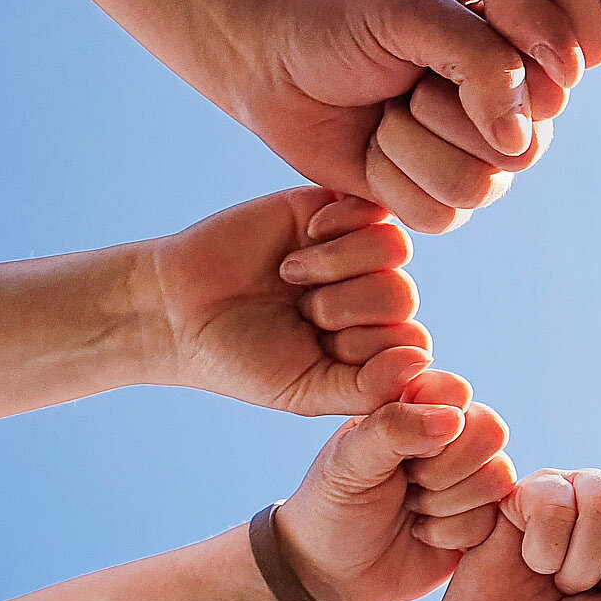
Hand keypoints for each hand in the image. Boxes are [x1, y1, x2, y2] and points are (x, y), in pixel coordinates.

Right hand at [145, 188, 430, 413]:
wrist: (178, 307)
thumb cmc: (242, 358)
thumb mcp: (304, 392)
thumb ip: (367, 388)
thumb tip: (421, 362)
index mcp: (374, 345)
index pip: (412, 344)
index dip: (365, 347)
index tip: (317, 349)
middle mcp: (373, 298)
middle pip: (402, 295)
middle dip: (343, 307)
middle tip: (298, 309)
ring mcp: (358, 253)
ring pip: (395, 248)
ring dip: (337, 264)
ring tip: (291, 274)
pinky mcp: (338, 210)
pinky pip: (374, 208)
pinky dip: (338, 224)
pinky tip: (304, 235)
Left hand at [240, 0, 558, 234]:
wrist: (270, 59)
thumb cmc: (343, 23)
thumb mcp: (413, 16)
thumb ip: (483, 64)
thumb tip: (518, 144)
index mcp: (517, 56)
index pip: (544, 101)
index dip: (485, 89)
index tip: (436, 56)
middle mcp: (508, 114)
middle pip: (513, 157)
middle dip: (436, 119)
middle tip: (402, 86)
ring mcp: (472, 160)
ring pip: (472, 191)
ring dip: (408, 151)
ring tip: (384, 114)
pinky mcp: (431, 198)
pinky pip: (436, 218)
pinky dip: (390, 183)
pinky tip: (371, 149)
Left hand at [273, 371, 516, 600]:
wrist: (332, 575)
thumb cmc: (333, 506)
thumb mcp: (348, 463)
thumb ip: (393, 428)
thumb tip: (454, 418)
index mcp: (417, 405)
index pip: (458, 392)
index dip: (435, 425)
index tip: (398, 453)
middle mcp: (452, 435)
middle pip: (491, 431)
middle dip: (442, 470)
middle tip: (406, 484)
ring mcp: (471, 477)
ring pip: (497, 476)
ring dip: (445, 503)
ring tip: (411, 509)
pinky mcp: (483, 518)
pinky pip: (494, 518)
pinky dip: (451, 532)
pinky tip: (424, 533)